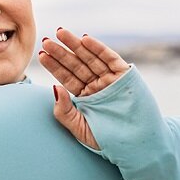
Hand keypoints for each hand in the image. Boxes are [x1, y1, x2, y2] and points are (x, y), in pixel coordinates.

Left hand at [38, 28, 129, 149]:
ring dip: (76, 45)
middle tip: (46, 40)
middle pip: (76, 65)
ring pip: (90, 58)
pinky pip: (110, 59)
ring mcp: (111, 79)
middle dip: (62, 52)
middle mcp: (97, 85)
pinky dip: (98, 49)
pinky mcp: (125, 75)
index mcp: (85, 96)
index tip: (41, 54)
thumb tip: (54, 88)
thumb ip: (65, 111)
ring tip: (60, 33)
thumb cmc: (108, 141)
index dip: (54, 66)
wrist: (137, 146)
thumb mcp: (80, 128)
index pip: (66, 77)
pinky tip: (85, 39)